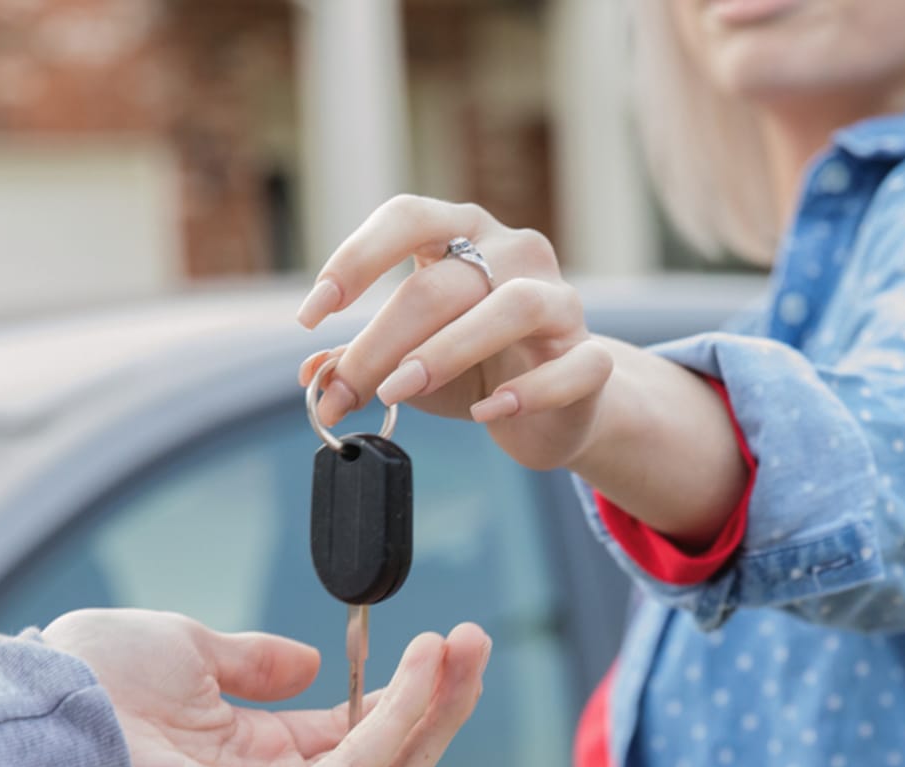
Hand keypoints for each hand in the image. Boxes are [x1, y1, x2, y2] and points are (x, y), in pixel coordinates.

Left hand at [40, 609, 489, 766]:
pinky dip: (399, 719)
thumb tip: (311, 663)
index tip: (445, 641)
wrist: (45, 710)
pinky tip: (424, 671)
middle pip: (387, 762)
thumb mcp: (192, 650)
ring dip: (434, 707)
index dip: (407, 693)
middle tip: (479, 640)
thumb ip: (255, 663)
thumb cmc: (92, 682)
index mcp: (252, 763)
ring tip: (466, 647)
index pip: (355, 739)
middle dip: (440, 701)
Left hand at [295, 195, 610, 470]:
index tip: (312, 314)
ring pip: (513, 306)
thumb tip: (312, 377)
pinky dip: (528, 390)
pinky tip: (485, 412)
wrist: (553, 409)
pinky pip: (570, 366)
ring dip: (447, 351)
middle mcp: (516, 252)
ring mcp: (561, 300)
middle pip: (444, 282)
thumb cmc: (474, 369)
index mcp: (464, 235)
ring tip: (400, 393)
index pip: (408, 217)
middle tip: (348, 389)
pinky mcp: (592, 357)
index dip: (356, 258)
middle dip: (383, 339)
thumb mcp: (408, 362)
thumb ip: (361, 362)